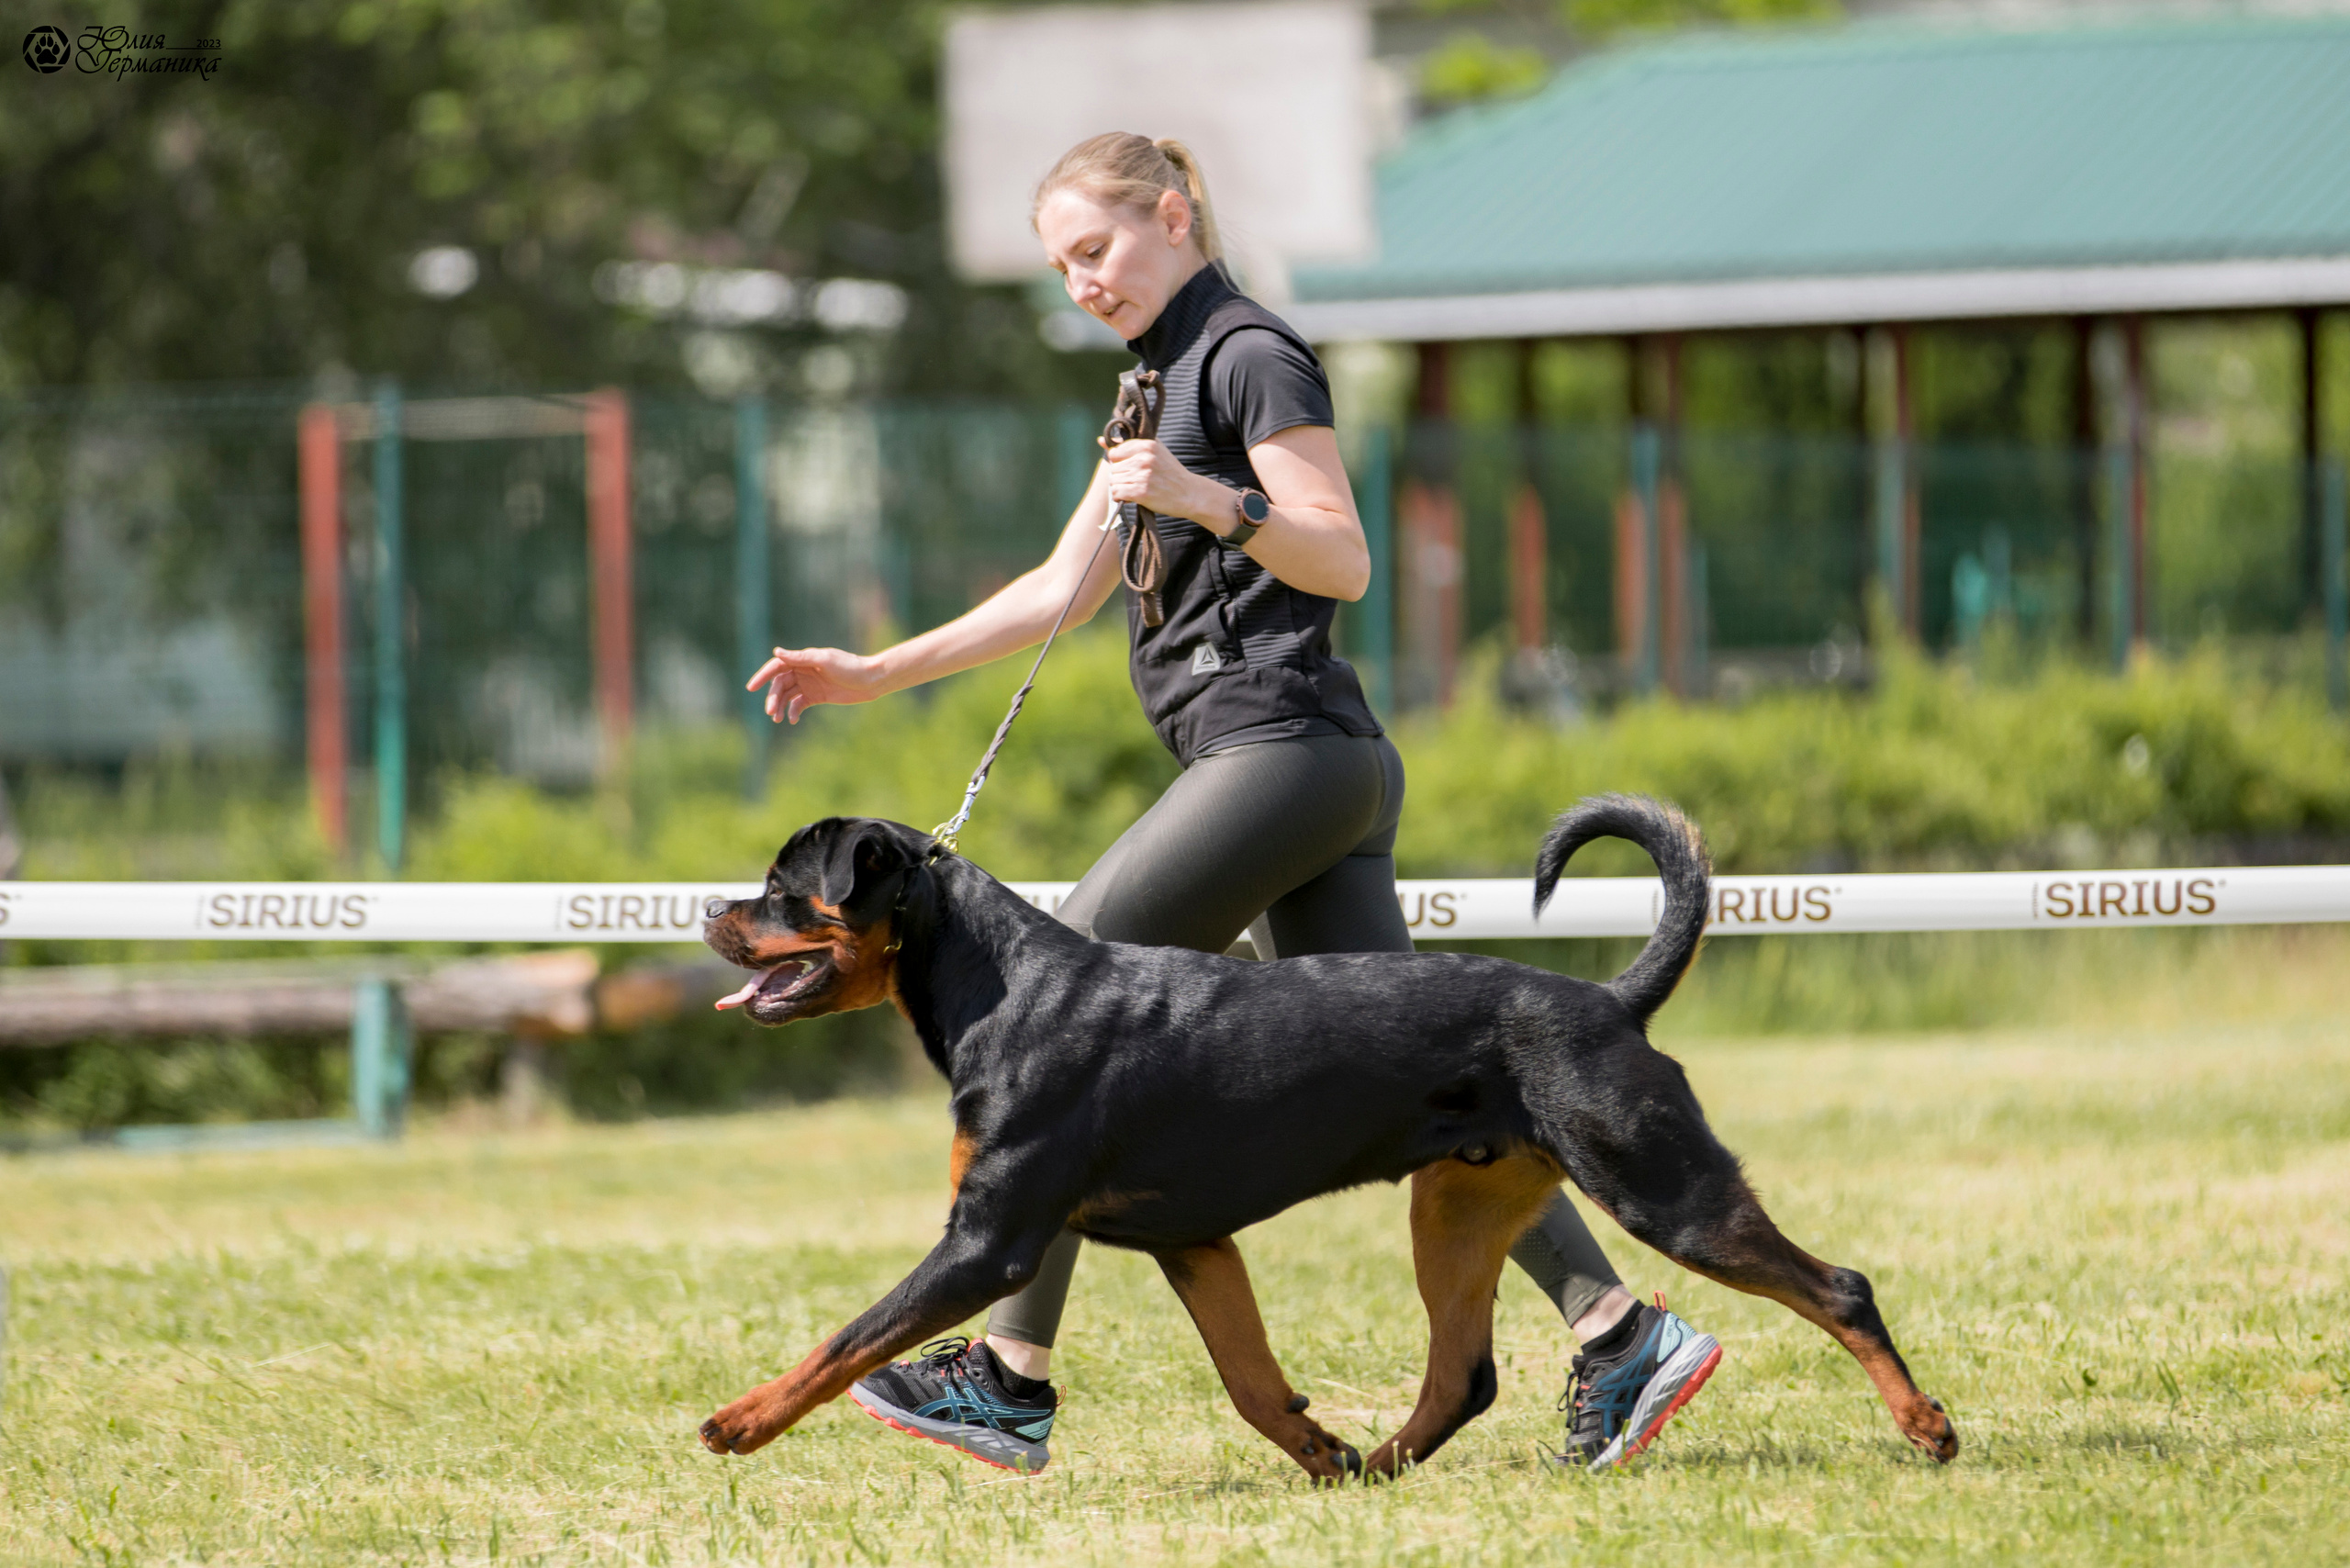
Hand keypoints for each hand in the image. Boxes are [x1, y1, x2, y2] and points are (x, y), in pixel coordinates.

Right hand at [744, 646, 884, 723]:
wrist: (871, 680)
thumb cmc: (849, 667)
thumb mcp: (824, 661)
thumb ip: (800, 658)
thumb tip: (776, 652)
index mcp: (803, 659)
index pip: (777, 667)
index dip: (763, 676)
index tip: (751, 688)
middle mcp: (803, 671)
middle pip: (780, 684)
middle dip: (773, 698)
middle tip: (771, 712)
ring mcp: (809, 684)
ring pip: (787, 696)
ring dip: (781, 707)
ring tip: (778, 719)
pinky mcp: (817, 697)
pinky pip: (799, 705)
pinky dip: (793, 712)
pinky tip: (793, 720)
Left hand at [1101, 437, 1209, 522]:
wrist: (1190, 493)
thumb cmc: (1170, 473)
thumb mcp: (1154, 452)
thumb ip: (1128, 445)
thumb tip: (1100, 440)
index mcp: (1146, 445)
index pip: (1115, 452)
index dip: (1121, 462)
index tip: (1132, 468)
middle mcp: (1143, 458)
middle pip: (1113, 468)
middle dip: (1122, 477)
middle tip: (1138, 481)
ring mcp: (1142, 475)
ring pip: (1113, 481)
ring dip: (1121, 488)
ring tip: (1137, 488)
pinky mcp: (1141, 492)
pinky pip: (1116, 493)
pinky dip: (1121, 498)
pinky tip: (1132, 497)